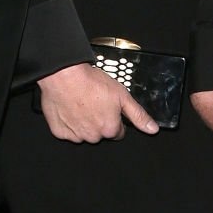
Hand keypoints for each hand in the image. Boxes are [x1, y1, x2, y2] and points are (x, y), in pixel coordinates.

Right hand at [37, 62, 157, 141]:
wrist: (64, 76)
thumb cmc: (91, 83)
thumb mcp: (123, 96)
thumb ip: (138, 115)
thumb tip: (152, 129)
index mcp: (110, 129)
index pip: (118, 132)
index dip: (115, 119)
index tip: (108, 108)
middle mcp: (93, 136)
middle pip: (100, 133)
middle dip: (99, 121)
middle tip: (94, 103)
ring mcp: (75, 135)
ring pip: (84, 133)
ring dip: (83, 122)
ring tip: (81, 103)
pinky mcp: (59, 132)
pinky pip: (67, 131)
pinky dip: (68, 122)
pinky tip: (69, 108)